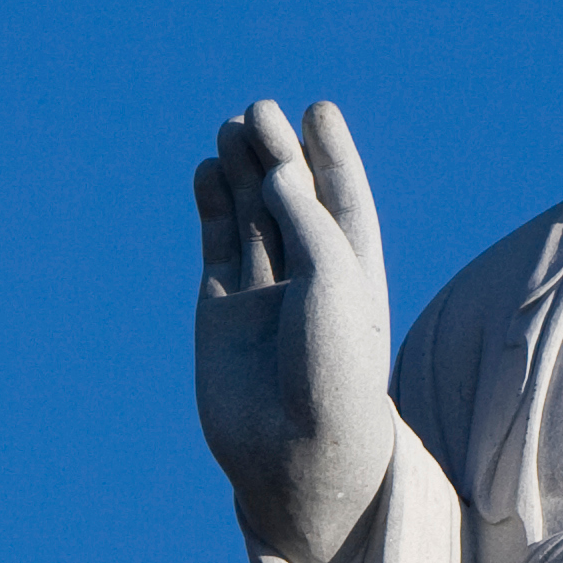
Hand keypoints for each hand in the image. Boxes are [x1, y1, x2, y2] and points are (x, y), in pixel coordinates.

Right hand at [194, 98, 393, 562]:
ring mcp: (264, 299)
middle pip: (292, 201)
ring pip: (251, 219)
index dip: (331, 154)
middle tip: (258, 108)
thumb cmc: (335, 366)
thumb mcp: (331, 276)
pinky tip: (206, 170)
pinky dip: (212, 208)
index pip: (344, 201)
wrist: (298, 453)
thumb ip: (303, 216)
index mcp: (355, 275)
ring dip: (241, 172)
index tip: (319, 109)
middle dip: (276, 154)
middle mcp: (311, 282)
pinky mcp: (221, 316)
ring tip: (230, 125)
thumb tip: (273, 167)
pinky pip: (218, 248)